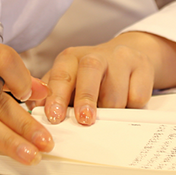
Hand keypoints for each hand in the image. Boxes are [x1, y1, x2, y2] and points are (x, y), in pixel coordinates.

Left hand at [36, 32, 175, 125]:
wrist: (129, 56)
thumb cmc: (90, 77)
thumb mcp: (68, 81)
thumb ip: (51, 96)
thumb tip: (33, 115)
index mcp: (70, 59)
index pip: (61, 74)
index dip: (56, 96)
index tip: (54, 117)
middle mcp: (94, 55)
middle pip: (90, 71)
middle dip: (86, 97)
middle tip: (84, 119)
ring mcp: (121, 58)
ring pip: (116, 90)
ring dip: (111, 110)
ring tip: (107, 117)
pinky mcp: (143, 67)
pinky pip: (138, 95)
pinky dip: (131, 107)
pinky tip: (127, 105)